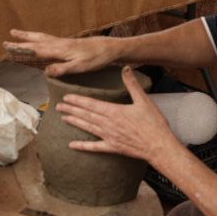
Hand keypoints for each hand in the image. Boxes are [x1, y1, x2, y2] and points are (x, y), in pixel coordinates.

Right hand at [3, 29, 118, 75]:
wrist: (109, 48)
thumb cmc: (96, 58)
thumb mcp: (80, 67)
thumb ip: (62, 69)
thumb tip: (45, 71)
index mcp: (60, 50)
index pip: (36, 50)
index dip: (21, 49)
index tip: (8, 47)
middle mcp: (59, 44)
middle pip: (36, 41)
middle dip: (21, 41)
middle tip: (6, 39)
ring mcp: (63, 43)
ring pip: (41, 38)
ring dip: (28, 36)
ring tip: (16, 33)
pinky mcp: (68, 44)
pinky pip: (48, 40)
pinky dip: (38, 39)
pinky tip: (38, 40)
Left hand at [58, 67, 179, 164]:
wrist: (159, 146)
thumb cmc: (154, 124)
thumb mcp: (144, 101)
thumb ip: (132, 84)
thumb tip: (126, 68)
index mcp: (114, 111)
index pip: (90, 104)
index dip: (77, 100)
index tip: (65, 97)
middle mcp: (108, 124)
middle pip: (85, 115)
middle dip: (70, 110)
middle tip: (57, 107)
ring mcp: (109, 137)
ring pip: (87, 128)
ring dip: (74, 122)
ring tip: (62, 118)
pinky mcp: (113, 147)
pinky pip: (94, 147)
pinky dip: (82, 146)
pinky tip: (72, 145)